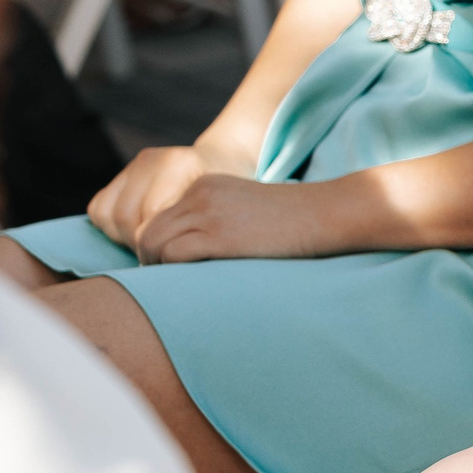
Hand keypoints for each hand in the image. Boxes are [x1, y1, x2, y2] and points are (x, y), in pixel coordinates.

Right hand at [87, 138, 253, 250]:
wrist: (225, 159)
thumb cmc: (229, 195)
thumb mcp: (227, 211)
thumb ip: (204, 231)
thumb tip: (179, 269)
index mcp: (180, 164)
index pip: (151, 220)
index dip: (158, 249)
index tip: (172, 264)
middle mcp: (153, 159)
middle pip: (125, 218)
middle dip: (140, 246)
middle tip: (159, 260)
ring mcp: (135, 164)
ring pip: (108, 215)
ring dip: (124, 239)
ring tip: (151, 247)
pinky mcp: (124, 172)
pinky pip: (100, 208)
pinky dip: (112, 228)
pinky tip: (137, 233)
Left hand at [132, 173, 347, 264]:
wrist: (326, 213)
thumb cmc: (293, 222)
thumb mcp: (245, 209)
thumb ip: (215, 220)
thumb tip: (187, 254)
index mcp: (204, 185)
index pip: (155, 217)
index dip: (156, 247)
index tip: (169, 269)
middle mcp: (199, 193)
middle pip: (146, 231)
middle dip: (149, 261)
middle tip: (167, 284)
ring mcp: (208, 212)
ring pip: (152, 243)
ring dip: (157, 270)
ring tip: (178, 287)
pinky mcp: (220, 235)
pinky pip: (173, 255)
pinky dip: (172, 274)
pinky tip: (191, 284)